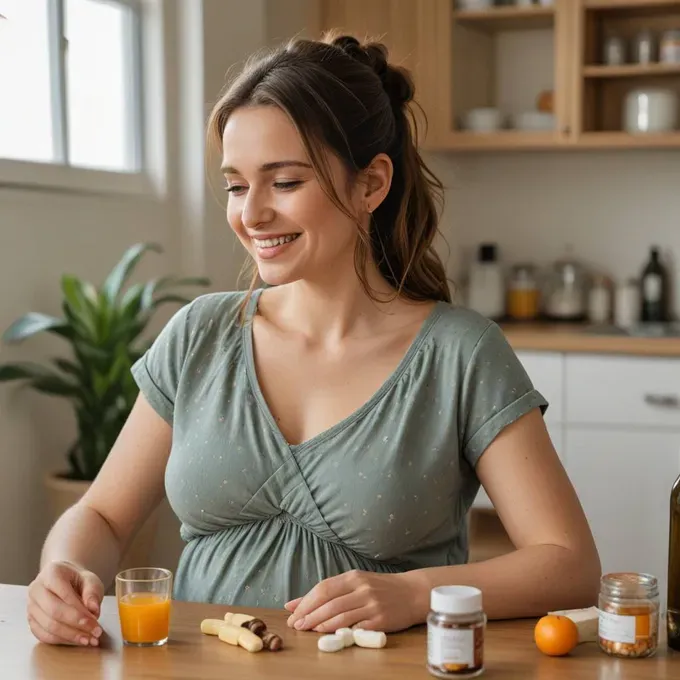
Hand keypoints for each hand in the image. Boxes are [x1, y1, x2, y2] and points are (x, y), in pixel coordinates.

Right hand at [27, 560, 104, 645]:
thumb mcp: (90, 579)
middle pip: (54, 612)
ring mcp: (31, 606)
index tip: (95, 621)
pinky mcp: (31, 621)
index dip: (79, 610)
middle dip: (76, 626)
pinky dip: (62, 640)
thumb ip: (93, 592)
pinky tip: (77, 640)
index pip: (64, 594)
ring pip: (48, 626)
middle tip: (94, 633)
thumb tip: (94, 610)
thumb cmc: (77, 580)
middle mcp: (36, 589)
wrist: (64, 581)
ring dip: (70, 636)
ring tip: (89, 639)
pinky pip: (44, 635)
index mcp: (51, 573)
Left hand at [284, 570, 421, 633]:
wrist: (413, 593)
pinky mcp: (381, 620)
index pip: (324, 588)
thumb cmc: (380, 588)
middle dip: (309, 615)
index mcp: (354, 577)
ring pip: (341, 615)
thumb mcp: (356, 583)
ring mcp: (372, 604)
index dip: (306, 602)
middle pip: (330, 602)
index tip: (292, 614)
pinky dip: (341, 632)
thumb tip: (294, 603)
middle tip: (296, 625)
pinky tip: (330, 636)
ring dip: (321, 624)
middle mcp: (362, 588)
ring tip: (308, 630)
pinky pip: (357, 627)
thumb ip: (328, 592)